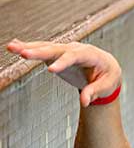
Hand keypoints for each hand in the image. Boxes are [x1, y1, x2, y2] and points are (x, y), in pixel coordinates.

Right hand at [6, 39, 121, 106]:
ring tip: (11, 47)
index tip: (50, 70)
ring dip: (29, 47)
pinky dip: (29, 47)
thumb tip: (85, 102)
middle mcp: (76, 48)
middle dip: (39, 51)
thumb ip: (95, 92)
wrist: (106, 67)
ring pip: (46, 47)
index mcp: (91, 54)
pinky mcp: (57, 54)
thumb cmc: (108, 76)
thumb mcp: (107, 85)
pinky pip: (42, 49)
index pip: (75, 56)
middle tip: (23, 54)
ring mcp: (65, 49)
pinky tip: (14, 45)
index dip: (63, 62)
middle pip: (57, 49)